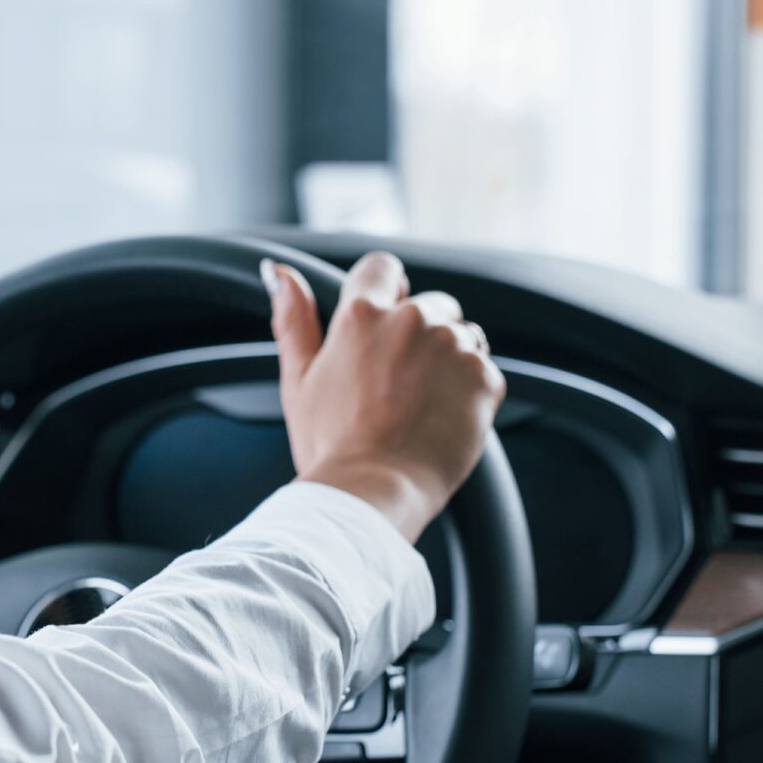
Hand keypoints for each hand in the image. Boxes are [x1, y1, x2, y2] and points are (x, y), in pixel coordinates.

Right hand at [266, 251, 504, 542]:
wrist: (374, 494)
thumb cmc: (330, 445)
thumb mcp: (298, 380)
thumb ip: (293, 319)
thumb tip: (278, 272)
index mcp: (362, 314)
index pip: (383, 268)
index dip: (384, 293)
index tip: (381, 326)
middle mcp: (412, 319)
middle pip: (431, 304)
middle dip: (420, 335)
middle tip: (397, 386)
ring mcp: (453, 346)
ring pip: (462, 335)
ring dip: (449, 361)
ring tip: (420, 406)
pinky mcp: (484, 377)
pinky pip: (483, 370)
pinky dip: (470, 391)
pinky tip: (441, 420)